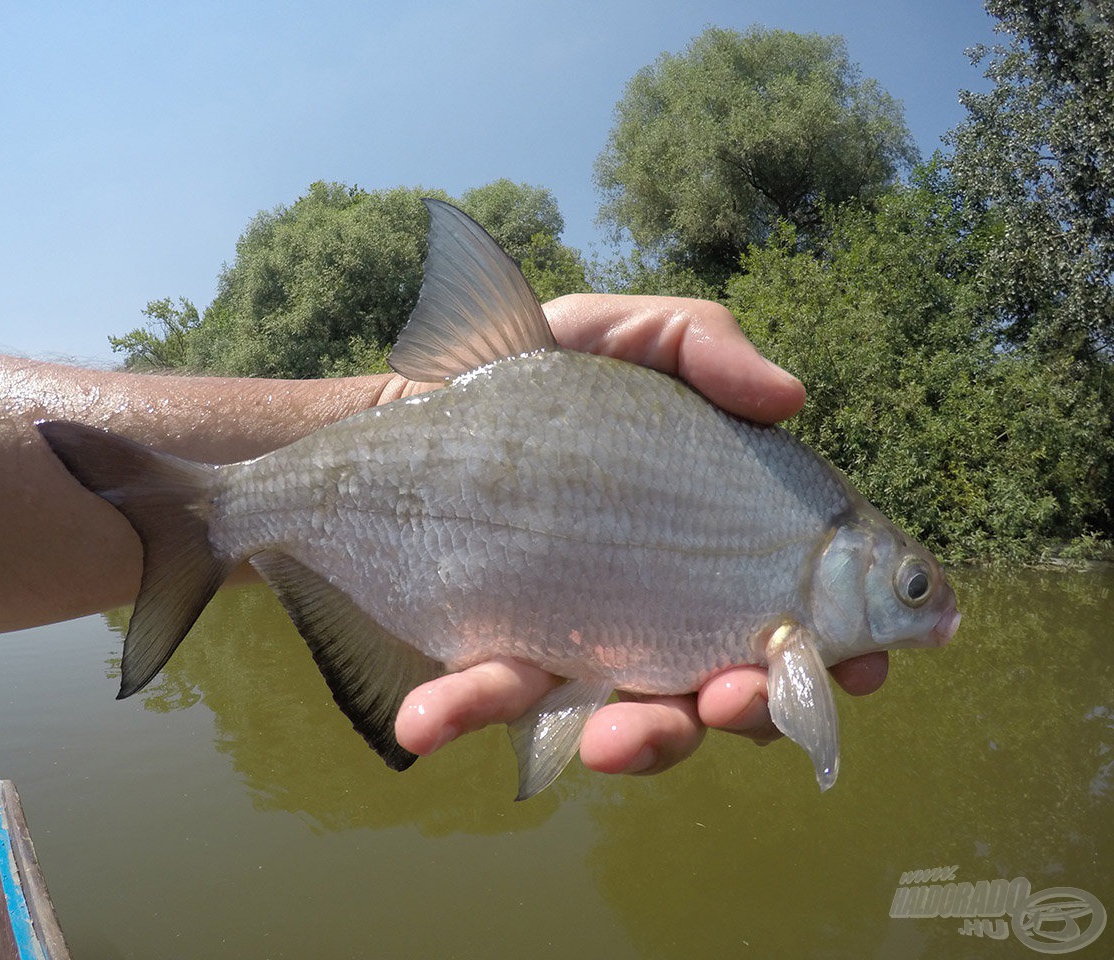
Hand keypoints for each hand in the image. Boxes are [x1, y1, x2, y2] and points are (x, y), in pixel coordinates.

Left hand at [391, 294, 889, 775]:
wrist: (412, 412)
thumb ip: (703, 346)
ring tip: (604, 742)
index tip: (864, 669)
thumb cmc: (536, 373)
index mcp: (716, 545)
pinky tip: (426, 720)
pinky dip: (466, 717)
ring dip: (637, 743)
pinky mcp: (496, 660)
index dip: (844, 648)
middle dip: (746, 711)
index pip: (799, 608)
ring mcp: (582, 646)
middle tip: (730, 698)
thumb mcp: (624, 335)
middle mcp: (664, 610)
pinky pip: (491, 705)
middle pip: (733, 688)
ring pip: (632, 722)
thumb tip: (792, 397)